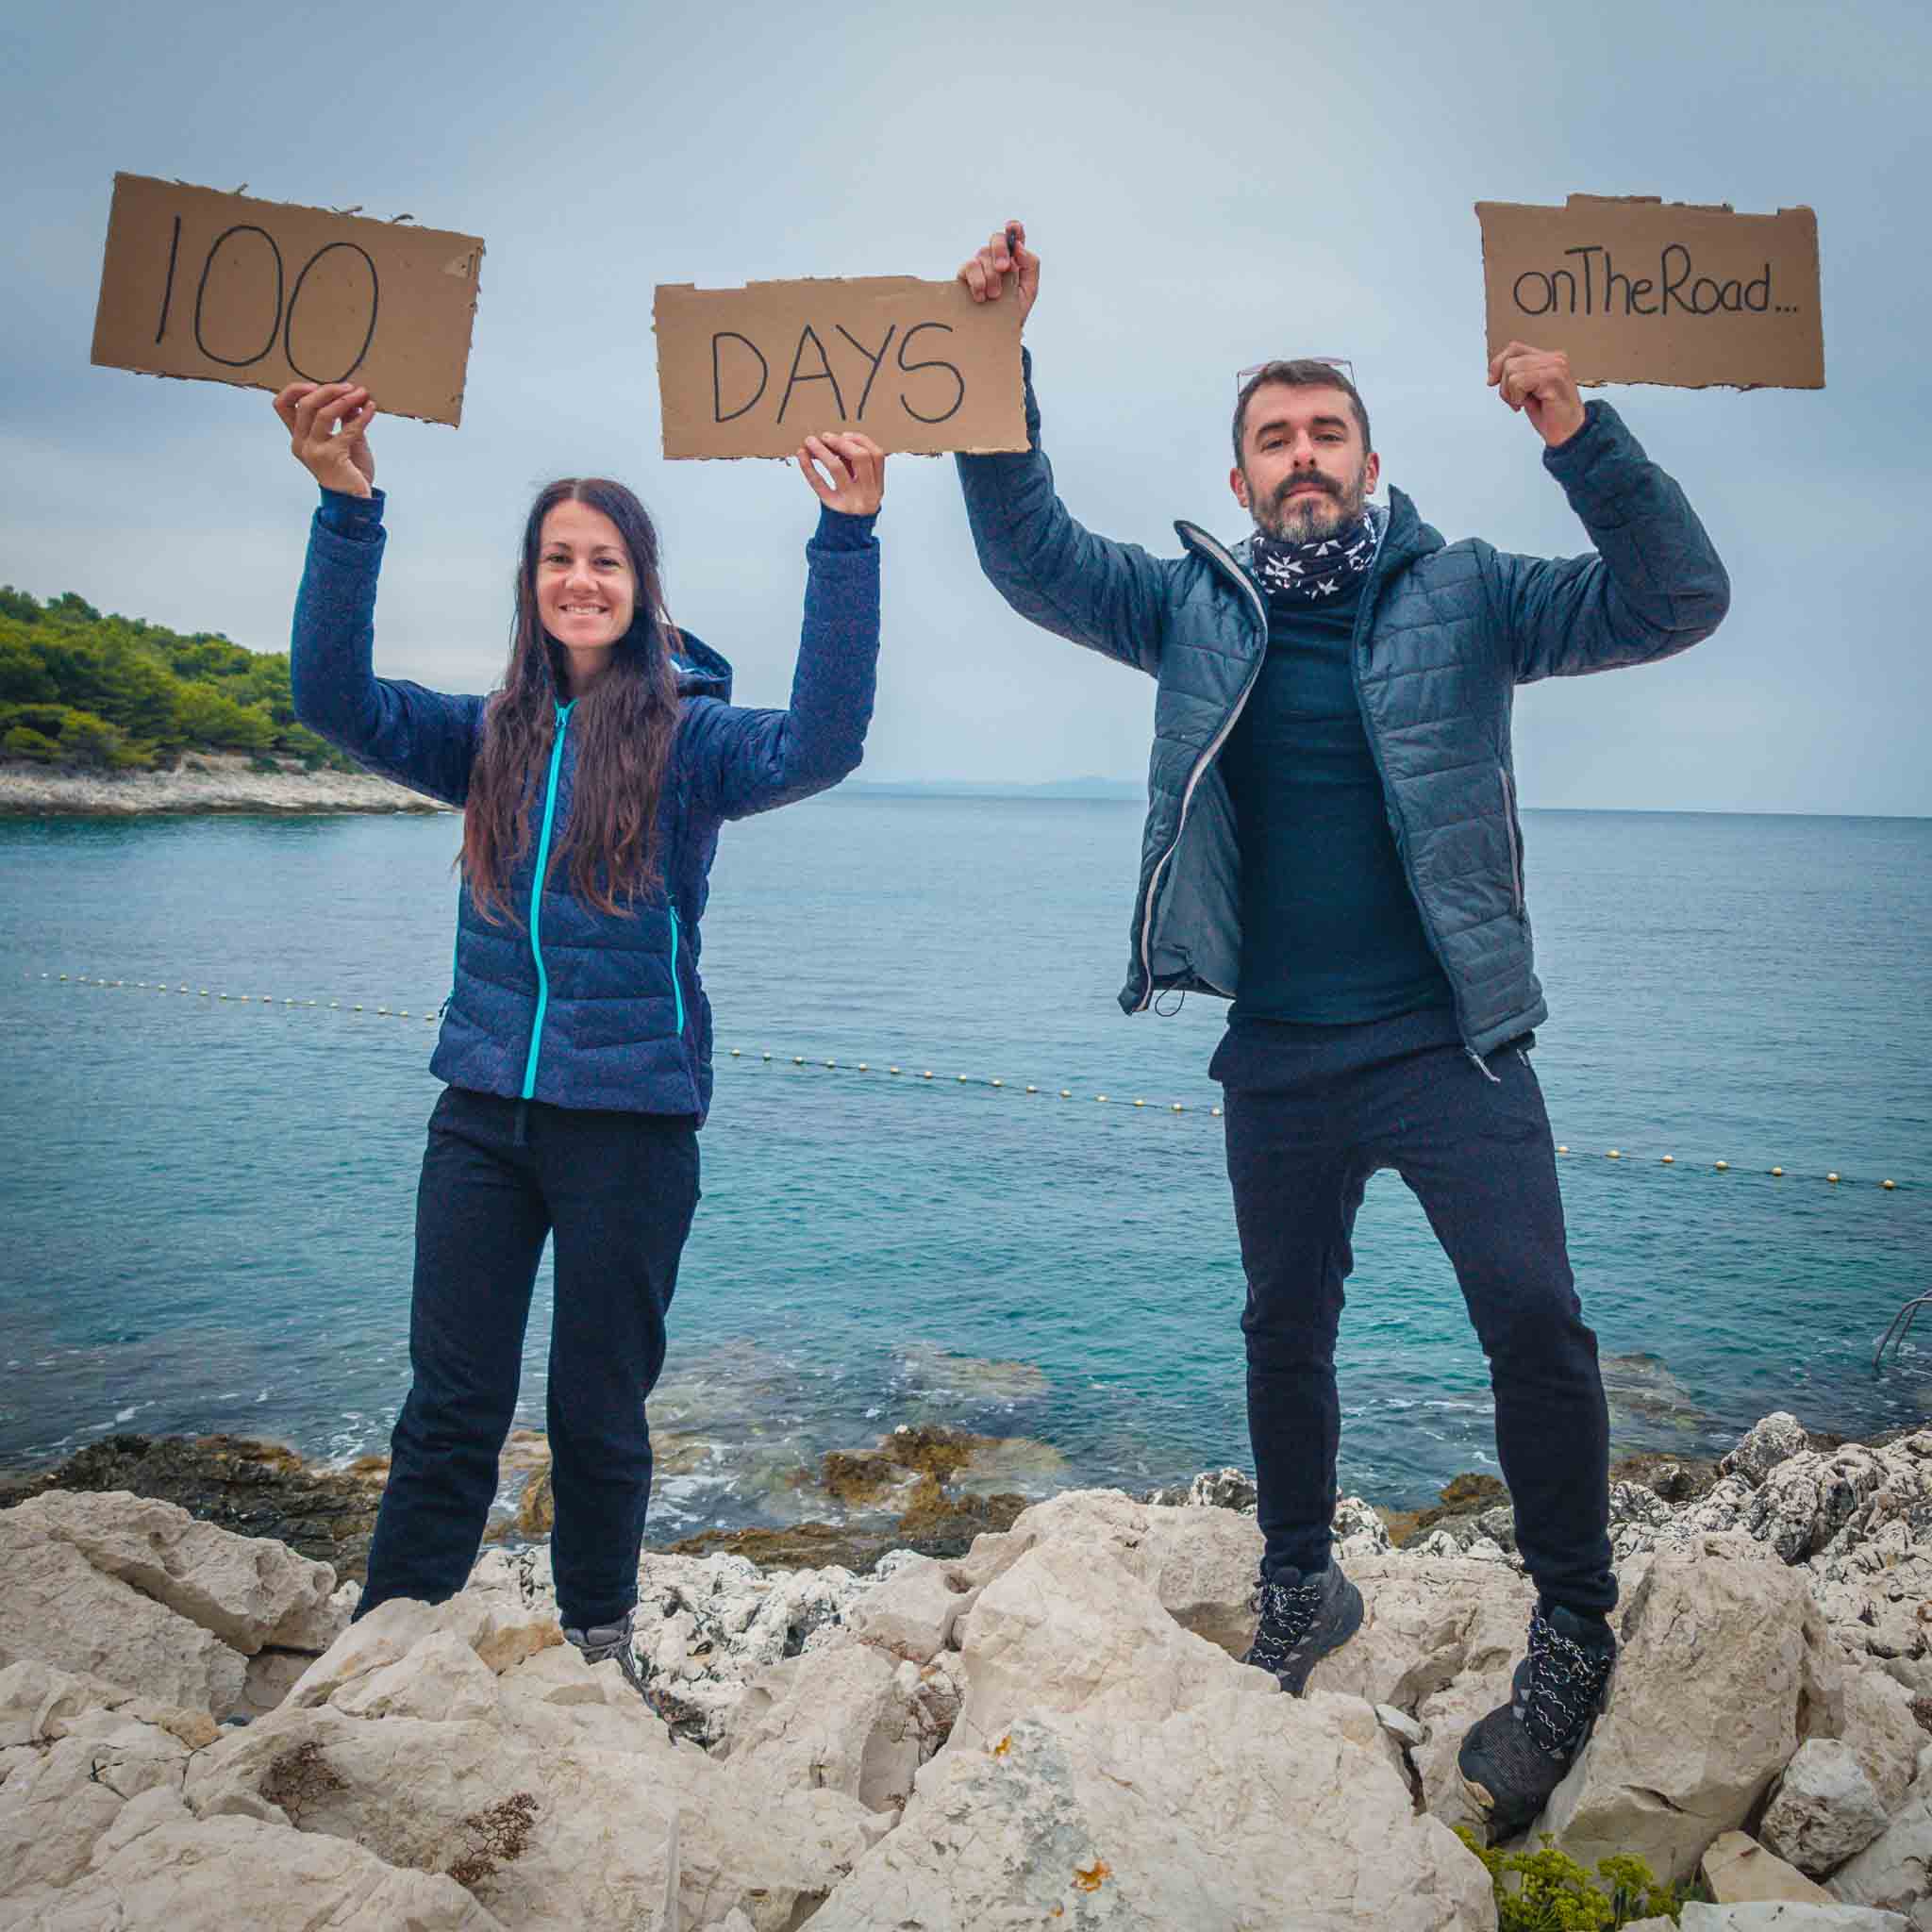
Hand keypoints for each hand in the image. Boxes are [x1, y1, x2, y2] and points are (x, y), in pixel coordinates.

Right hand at [274, 381, 376, 496]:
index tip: (317, 385)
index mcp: (299, 438)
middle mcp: (301, 443)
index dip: (296, 390)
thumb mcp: (346, 439)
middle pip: (305, 404)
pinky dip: (362, 416)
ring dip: (345, 399)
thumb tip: (352, 396)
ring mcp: (314, 450)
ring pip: (323, 413)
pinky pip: (348, 429)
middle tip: (349, 387)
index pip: (282, 405)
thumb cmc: (349, 471)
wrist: (355, 501)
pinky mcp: (332, 457)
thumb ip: (345, 419)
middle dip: (328, 390)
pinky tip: (371, 409)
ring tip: (362, 394)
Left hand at [798, 432, 885, 515]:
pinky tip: (801, 455)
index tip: (844, 435)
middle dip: (841, 442)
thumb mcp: (860, 486)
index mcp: (878, 486)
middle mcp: (868, 493)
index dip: (860, 440)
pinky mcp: (832, 507)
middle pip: (860, 458)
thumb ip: (852, 466)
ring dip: (822, 450)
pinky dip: (808, 467)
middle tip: (825, 436)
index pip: (876, 455)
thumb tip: (831, 440)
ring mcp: (850, 501)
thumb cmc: (852, 503)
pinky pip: (819, 484)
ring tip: (810, 441)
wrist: (847, 536)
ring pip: (837, 468)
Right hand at [958, 219, 1037, 328]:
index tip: (1013, 227)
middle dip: (1000, 251)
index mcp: (1014, 259)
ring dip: (990, 275)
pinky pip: (969, 267)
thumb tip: (1019, 248)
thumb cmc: (1015, 311)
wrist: (997, 333)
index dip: (1014, 228)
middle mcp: (996, 259)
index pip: (1014, 236)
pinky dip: (976, 281)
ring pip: (982, 254)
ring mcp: (980, 266)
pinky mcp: (965, 276)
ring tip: (995, 295)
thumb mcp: (1030, 290)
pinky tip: (981, 296)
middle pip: (996, 238)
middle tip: (1004, 268)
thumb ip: (1030, 266)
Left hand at [1487, 341, 1585, 448]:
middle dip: (1504, 386)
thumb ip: (1516, 374)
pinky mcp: (1553, 377)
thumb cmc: (1549, 414)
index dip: (1497, 364)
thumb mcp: (1527, 390)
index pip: (1514, 348)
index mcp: (1549, 357)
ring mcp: (1555, 366)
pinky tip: (1530, 404)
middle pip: (1509, 361)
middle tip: (1517, 401)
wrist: (1568, 433)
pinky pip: (1518, 382)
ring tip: (1525, 403)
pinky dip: (1517, 397)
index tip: (1492, 382)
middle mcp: (1555, 358)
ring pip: (1511, 371)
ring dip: (1511, 393)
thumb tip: (1493, 372)